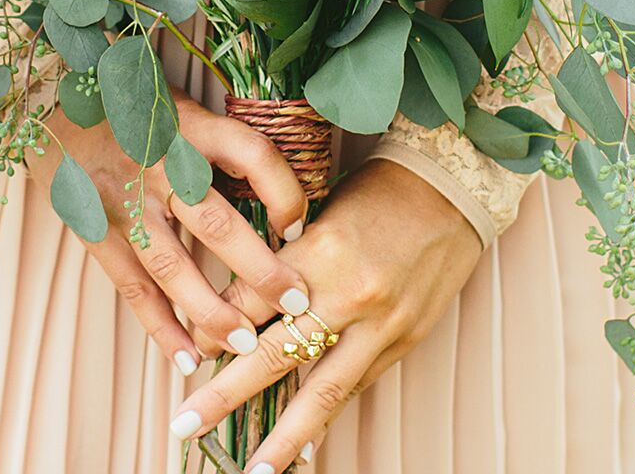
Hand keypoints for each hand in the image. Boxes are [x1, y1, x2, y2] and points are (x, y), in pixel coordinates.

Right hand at [29, 90, 310, 376]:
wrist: (52, 94)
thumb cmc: (132, 98)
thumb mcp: (182, 101)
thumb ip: (223, 138)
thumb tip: (283, 183)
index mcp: (190, 126)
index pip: (250, 155)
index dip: (284, 191)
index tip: (299, 227)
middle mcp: (159, 164)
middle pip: (215, 222)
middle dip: (259, 270)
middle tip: (296, 304)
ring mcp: (124, 201)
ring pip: (171, 265)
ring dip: (211, 310)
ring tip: (246, 344)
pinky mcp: (96, 229)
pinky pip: (131, 285)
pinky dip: (160, 326)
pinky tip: (187, 357)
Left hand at [169, 159, 481, 470]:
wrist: (450, 189)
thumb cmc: (377, 191)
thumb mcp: (321, 213)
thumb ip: (286, 261)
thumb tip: (242, 306)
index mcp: (319, 251)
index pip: (251, 303)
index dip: (215, 329)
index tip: (191, 347)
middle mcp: (349, 294)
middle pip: (274, 355)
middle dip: (226, 395)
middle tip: (184, 424)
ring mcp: (382, 324)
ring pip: (323, 392)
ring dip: (283, 438)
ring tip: (253, 473)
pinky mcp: (406, 339)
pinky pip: (358, 385)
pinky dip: (329, 415)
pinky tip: (306, 444)